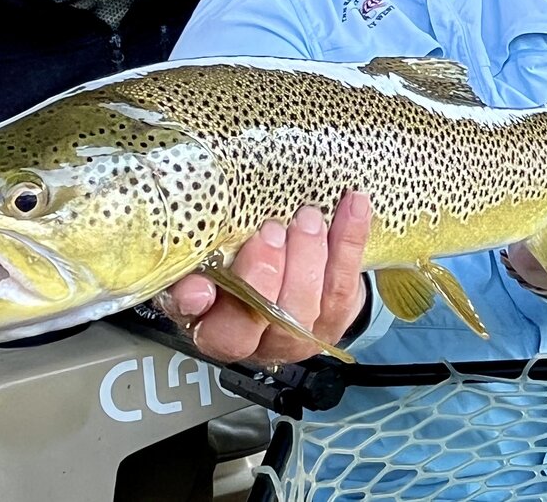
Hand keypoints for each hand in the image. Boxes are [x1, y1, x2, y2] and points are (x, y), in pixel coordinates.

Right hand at [158, 191, 371, 363]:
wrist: (290, 274)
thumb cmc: (240, 262)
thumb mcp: (213, 259)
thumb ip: (202, 257)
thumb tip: (193, 251)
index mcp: (213, 326)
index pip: (203, 323)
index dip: (199, 307)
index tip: (201, 286)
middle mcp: (254, 340)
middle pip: (259, 318)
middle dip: (266, 275)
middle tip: (271, 232)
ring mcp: (296, 334)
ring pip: (305, 307)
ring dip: (308, 257)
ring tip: (308, 219)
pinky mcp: (335, 319)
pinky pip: (343, 285)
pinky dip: (349, 242)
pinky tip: (352, 207)